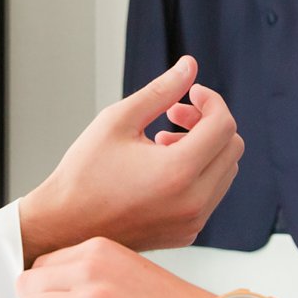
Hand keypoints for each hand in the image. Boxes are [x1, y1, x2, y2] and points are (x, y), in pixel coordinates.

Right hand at [18, 56, 242, 262]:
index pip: (223, 125)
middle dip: (208, 122)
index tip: (190, 93)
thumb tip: (190, 65)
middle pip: (232, 147)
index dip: (211, 100)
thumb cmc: (85, 173)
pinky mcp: (187, 233)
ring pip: (225, 171)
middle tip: (173, 114)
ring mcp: (192, 221)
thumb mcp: (118, 120)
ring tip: (162, 141)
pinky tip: (162, 166)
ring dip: (204, 148)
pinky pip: (211, 193)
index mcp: (178, 171)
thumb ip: (160, 90)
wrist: (65, 227)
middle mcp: (193, 201)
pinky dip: (198, 172)